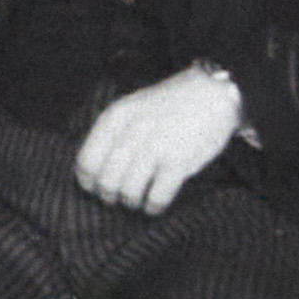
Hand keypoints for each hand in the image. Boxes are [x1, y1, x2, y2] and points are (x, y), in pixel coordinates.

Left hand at [75, 66, 239, 214]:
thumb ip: (113, 134)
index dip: (88, 182)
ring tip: (137, 201)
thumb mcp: (132, 108)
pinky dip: (153, 207)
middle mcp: (132, 131)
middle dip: (108, 196)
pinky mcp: (180, 161)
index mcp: (115, 117)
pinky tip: (154, 206)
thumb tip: (93, 171)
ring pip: (129, 191)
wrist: (211, 92)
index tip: (94, 189)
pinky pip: (157, 196)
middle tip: (116, 198)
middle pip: (106, 180)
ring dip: (131, 202)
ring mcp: (157, 146)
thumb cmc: (169, 104)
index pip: (86, 161)